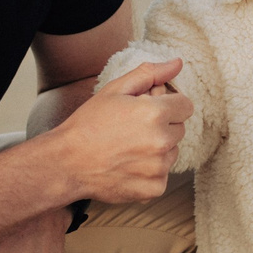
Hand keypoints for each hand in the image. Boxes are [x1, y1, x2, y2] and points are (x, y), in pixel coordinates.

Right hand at [52, 58, 191, 203]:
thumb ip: (149, 74)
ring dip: (157, 149)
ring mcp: (159, 167)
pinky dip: (150, 172)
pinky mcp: (154, 188)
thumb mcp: (115, 90)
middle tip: (133, 129)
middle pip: (179, 129)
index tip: (149, 110)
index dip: (168, 105)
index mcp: (155, 113)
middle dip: (162, 126)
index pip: (186, 106)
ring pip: (172, 152)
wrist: (67, 163)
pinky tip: (128, 165)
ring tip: (128, 148)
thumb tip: (177, 64)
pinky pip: (163, 175)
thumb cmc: (88, 124)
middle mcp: (162, 141)